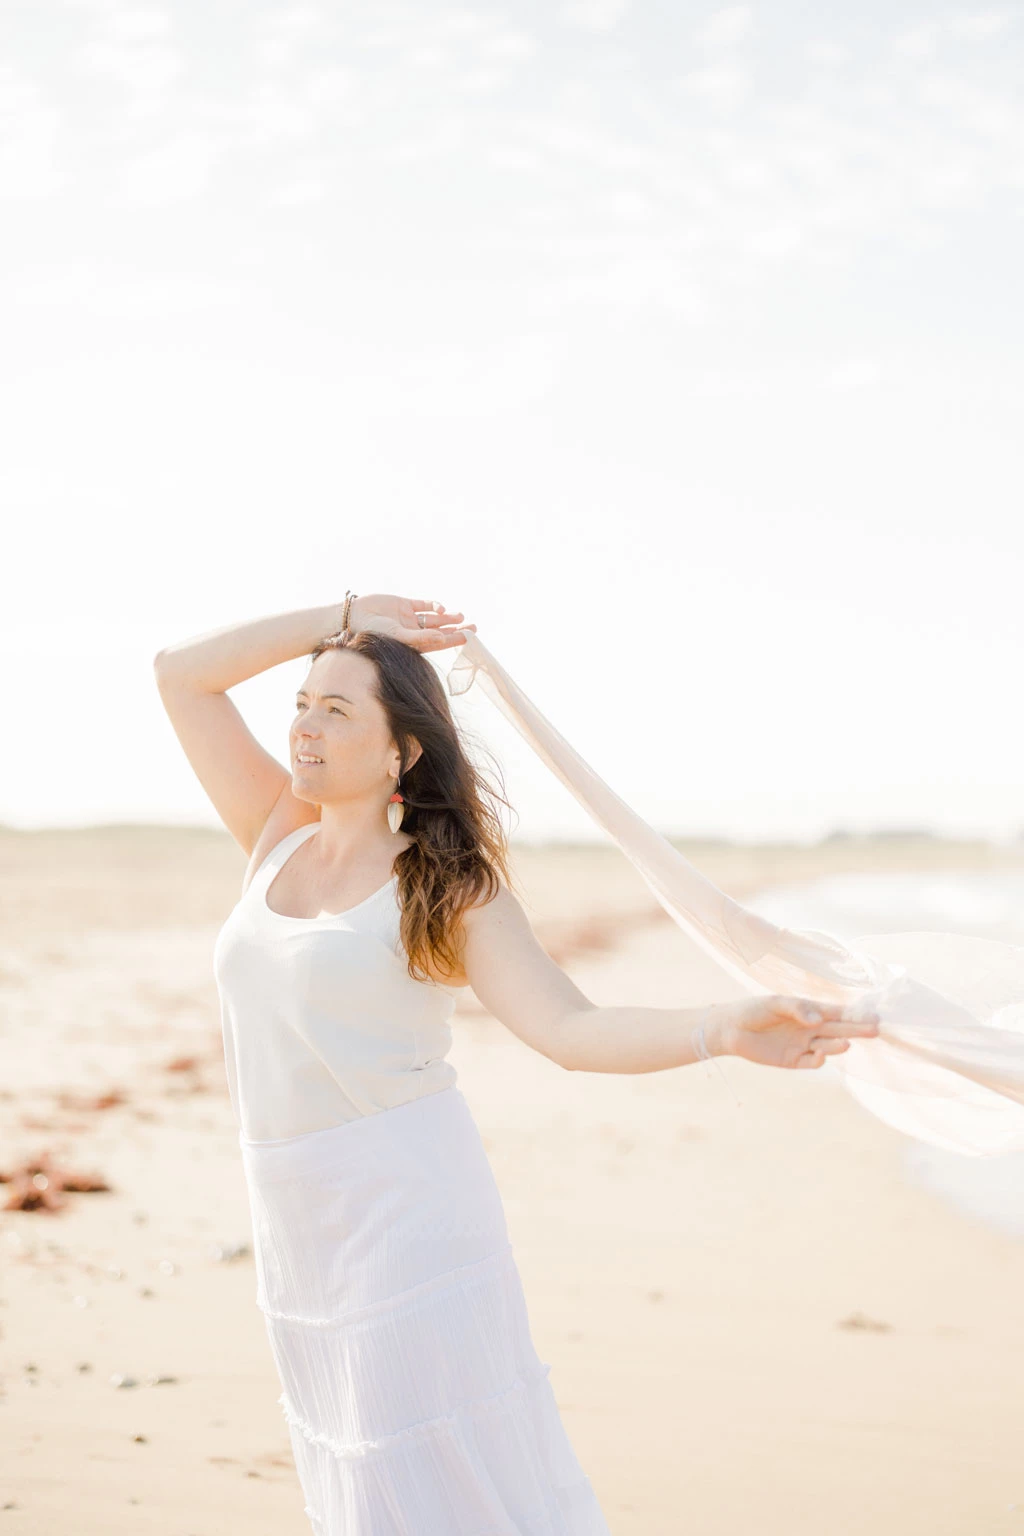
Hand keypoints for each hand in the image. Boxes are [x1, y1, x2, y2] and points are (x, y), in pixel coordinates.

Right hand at [348, 594, 476, 652]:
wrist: (353, 616)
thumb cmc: (373, 632)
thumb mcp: (398, 637)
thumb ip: (420, 637)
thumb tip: (442, 638)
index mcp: (412, 644)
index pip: (438, 643)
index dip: (454, 640)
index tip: (469, 638)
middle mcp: (413, 632)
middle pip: (440, 631)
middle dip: (457, 629)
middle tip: (474, 628)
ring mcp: (409, 617)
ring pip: (434, 618)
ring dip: (448, 618)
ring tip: (462, 617)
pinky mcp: (404, 604)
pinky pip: (423, 605)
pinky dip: (434, 605)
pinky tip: (440, 609)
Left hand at [724, 994, 880, 1070]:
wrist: (730, 1029)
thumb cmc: (753, 1010)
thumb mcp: (775, 1004)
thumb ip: (797, 1009)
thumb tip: (817, 1019)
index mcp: (808, 1011)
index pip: (836, 1012)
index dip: (854, 1014)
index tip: (873, 1015)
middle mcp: (810, 1028)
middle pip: (838, 1029)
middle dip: (856, 1029)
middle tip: (875, 1029)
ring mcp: (802, 1045)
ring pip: (828, 1046)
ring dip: (838, 1045)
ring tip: (848, 1042)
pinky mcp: (793, 1061)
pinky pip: (811, 1062)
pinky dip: (819, 1059)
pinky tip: (821, 1053)